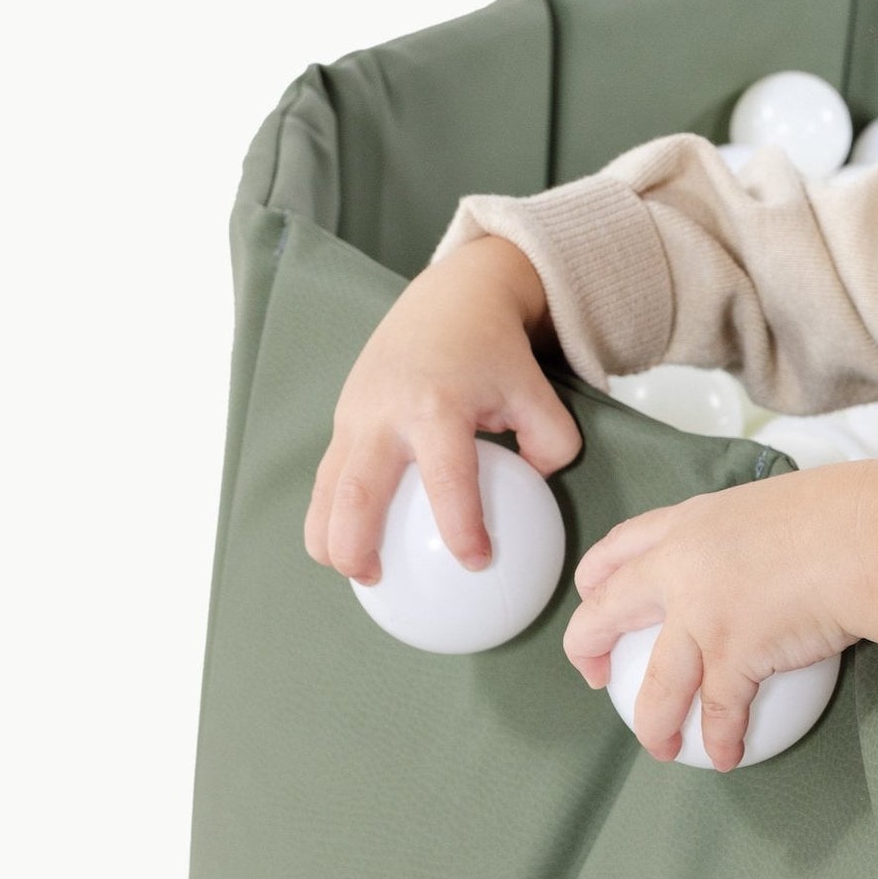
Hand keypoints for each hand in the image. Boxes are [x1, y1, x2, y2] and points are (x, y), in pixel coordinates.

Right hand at [305, 236, 578, 582]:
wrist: (452, 298)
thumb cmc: (496, 352)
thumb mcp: (536, 391)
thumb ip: (549, 444)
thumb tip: (537, 496)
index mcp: (440, 404)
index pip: (448, 478)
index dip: (461, 526)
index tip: (478, 562)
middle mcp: (387, 411)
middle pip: (357, 490)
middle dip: (356, 543)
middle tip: (376, 581)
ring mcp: (356, 412)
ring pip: (328, 485)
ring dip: (328, 534)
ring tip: (352, 570)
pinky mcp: (344, 415)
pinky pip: (328, 472)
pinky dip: (328, 510)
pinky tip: (345, 539)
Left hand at [565, 463, 873, 771]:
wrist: (871, 534)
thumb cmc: (847, 514)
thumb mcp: (775, 506)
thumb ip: (747, 534)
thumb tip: (761, 557)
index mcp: (690, 522)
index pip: (619, 547)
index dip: (597, 579)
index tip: (596, 599)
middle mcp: (680, 566)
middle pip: (603, 613)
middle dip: (587, 651)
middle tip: (600, 678)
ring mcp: (702, 614)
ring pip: (655, 686)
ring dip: (652, 724)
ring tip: (659, 746)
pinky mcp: (735, 654)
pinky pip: (719, 712)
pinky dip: (721, 739)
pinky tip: (726, 756)